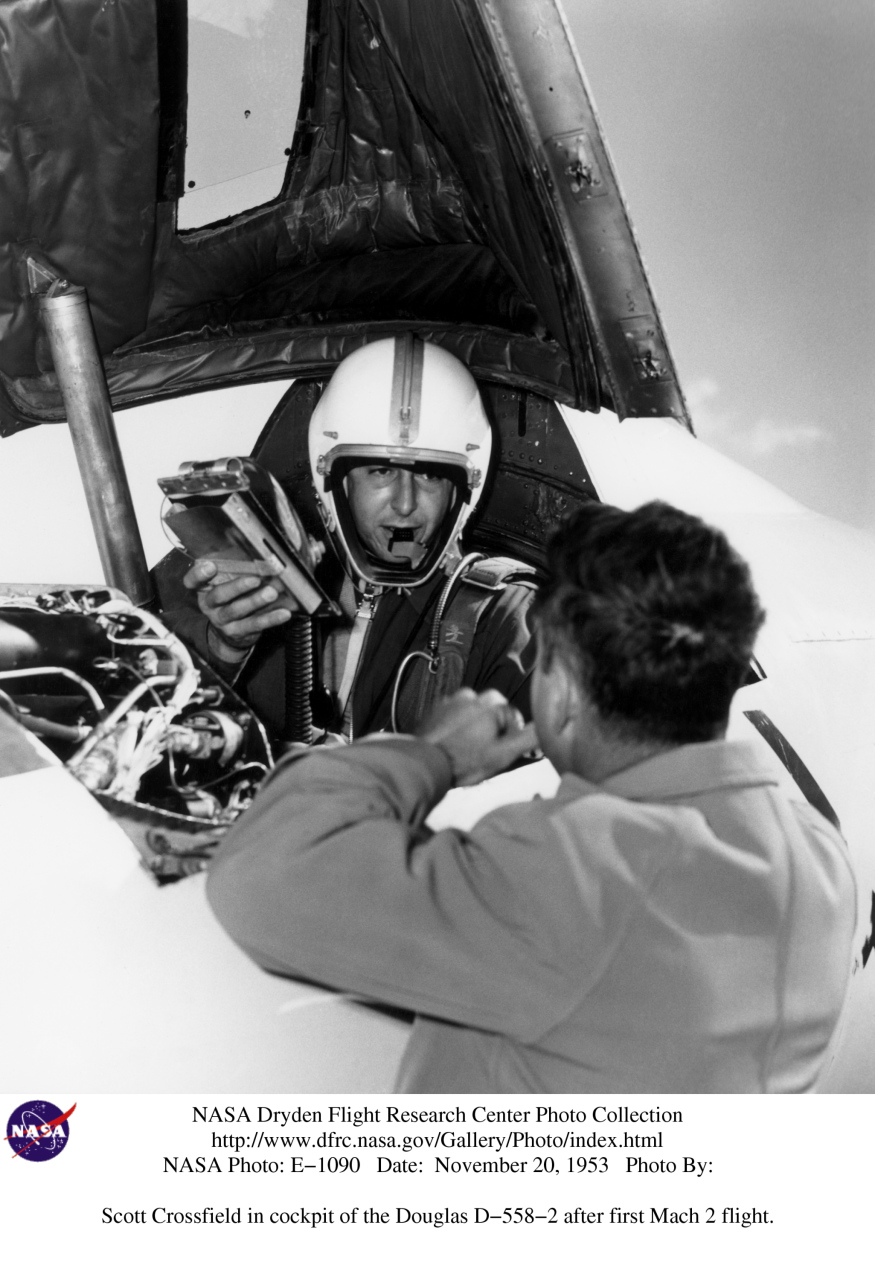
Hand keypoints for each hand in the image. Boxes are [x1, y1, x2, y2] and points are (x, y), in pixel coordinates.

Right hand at [183, 559, 293, 662]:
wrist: (233, 630)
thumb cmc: (233, 596)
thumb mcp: (229, 578)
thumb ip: (235, 563)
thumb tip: (255, 546)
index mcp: (204, 588)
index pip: (192, 581)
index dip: (198, 574)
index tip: (210, 566)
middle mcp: (210, 605)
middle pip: (219, 596)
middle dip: (237, 587)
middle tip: (256, 579)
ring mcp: (222, 620)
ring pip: (237, 610)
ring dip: (255, 601)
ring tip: (272, 593)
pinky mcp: (237, 632)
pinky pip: (254, 625)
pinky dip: (270, 619)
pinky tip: (283, 613)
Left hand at [418, 688, 538, 786]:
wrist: (424, 762)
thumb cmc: (464, 761)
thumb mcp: (503, 755)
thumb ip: (527, 739)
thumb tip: (546, 727)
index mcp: (492, 705)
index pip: (512, 716)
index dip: (511, 735)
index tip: (502, 750)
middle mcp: (473, 696)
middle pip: (493, 707)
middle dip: (493, 724)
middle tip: (486, 748)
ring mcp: (452, 700)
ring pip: (474, 708)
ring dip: (475, 722)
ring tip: (469, 745)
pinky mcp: (436, 708)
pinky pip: (455, 711)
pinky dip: (458, 723)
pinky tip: (455, 740)